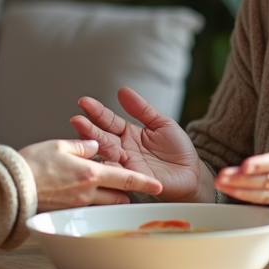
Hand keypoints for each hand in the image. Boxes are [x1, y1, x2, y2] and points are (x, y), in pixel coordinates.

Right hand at [18, 139, 162, 212]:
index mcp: (90, 173)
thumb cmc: (32, 164)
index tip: (160, 187)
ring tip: (104, 187)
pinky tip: (82, 194)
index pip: (126, 179)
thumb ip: (82, 145)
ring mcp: (76, 205)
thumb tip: (95, 144)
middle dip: (125, 191)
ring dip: (109, 197)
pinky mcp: (65, 212)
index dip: (145, 183)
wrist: (9, 188)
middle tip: (127, 184)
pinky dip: (91, 202)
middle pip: (118, 195)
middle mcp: (87, 192)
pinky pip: (86, 208)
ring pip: (103, 203)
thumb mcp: (59, 145)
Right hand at [70, 87, 206, 202]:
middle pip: (101, 137)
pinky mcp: (131, 178)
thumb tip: (122, 90)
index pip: (108, 120)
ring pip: (105, 154)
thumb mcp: (161, 123)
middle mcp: (122, 148)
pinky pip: (116, 172)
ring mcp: (125, 164)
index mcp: (128, 133)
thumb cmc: (178, 149)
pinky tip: (98, 157)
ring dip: (94, 145)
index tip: (84, 102)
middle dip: (88, 128)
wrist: (192, 173)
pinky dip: (107, 164)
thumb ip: (142, 109)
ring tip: (84, 136)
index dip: (97, 111)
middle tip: (76, 119)